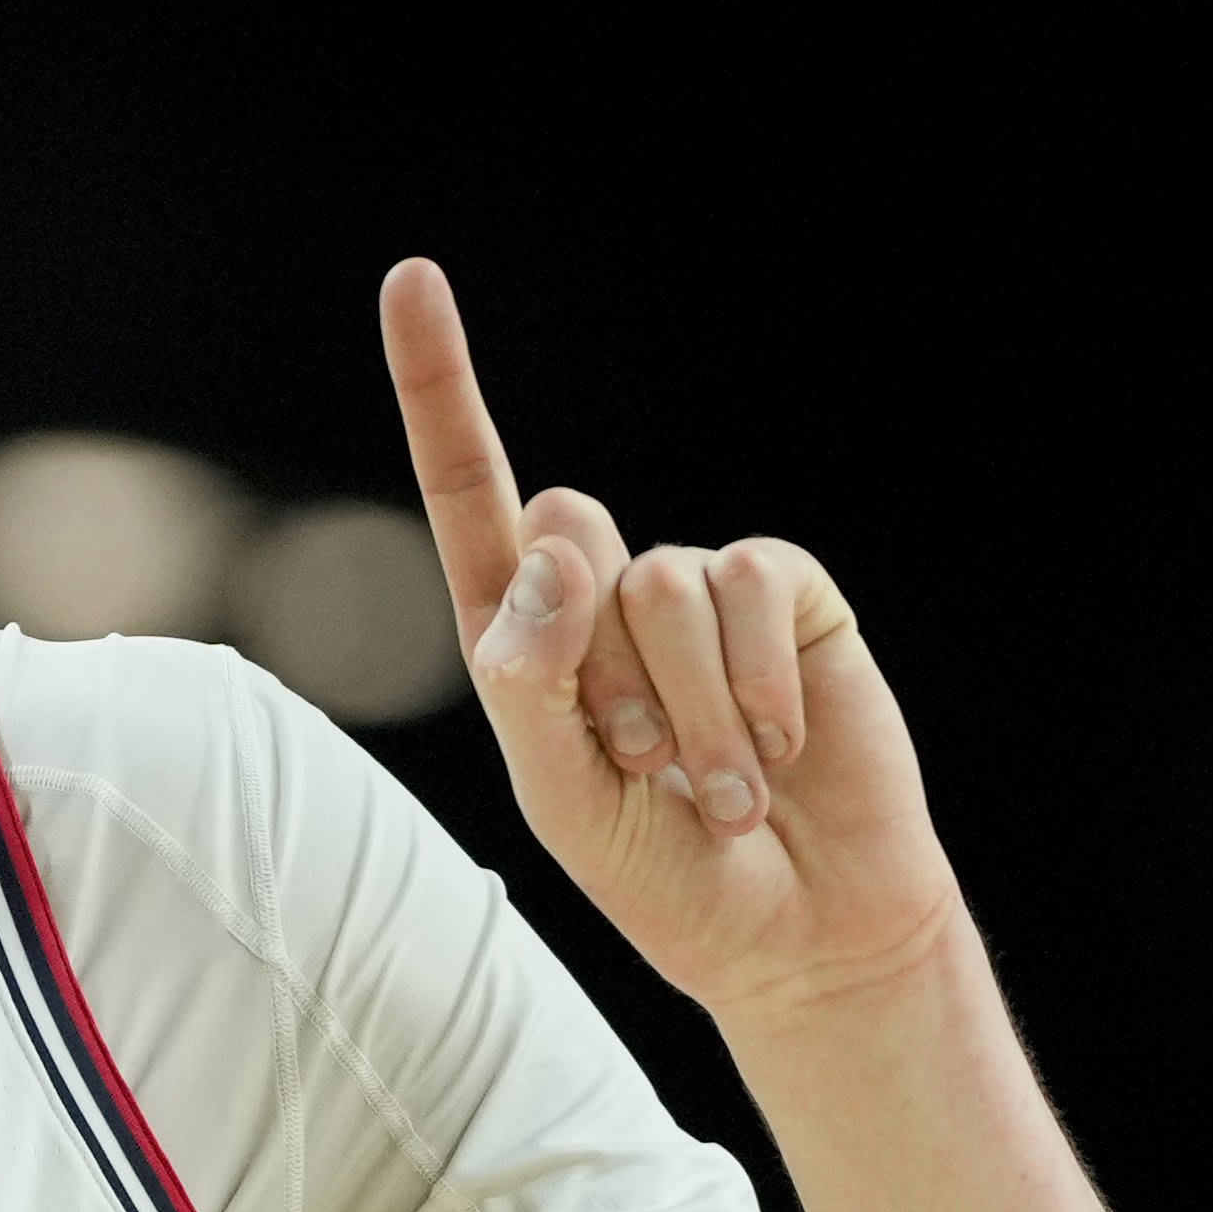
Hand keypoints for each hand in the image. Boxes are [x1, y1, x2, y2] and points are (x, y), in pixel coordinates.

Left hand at [378, 258, 963, 1026]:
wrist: (800, 932)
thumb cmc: (666, 876)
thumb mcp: (563, 799)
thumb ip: (531, 679)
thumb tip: (555, 548)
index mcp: (526, 638)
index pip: (471, 495)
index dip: (441, 387)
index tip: (412, 278)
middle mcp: (606, 594)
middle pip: (565, 529)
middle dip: (601, 668)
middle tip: (646, 768)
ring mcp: (701, 590)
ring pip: (656, 579)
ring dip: (685, 708)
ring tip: (715, 787)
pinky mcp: (789, 596)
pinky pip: (750, 582)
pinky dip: (753, 683)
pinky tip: (775, 750)